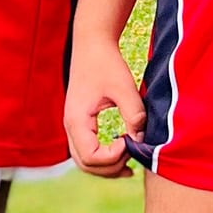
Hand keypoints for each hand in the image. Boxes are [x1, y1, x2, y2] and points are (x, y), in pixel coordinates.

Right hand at [64, 41, 144, 177]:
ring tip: (129, 165)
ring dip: (106, 167)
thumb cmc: (106, 63)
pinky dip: (102, 158)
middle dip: (110, 168)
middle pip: (84, 164)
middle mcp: (70, 126)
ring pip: (83, 160)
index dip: (113, 157)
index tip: (129, 141)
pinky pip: (86, 149)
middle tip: (133, 160)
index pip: (91, 157)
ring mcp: (73, 125)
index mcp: (77, 120)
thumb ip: (134, 114)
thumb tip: (142, 140)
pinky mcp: (79, 121)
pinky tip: (122, 152)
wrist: (92, 44)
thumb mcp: (124, 87)